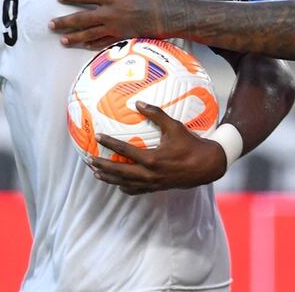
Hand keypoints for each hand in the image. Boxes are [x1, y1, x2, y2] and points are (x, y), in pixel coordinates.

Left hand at [51, 0, 179, 48]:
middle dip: (65, 22)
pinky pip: (104, 42)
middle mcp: (109, 14)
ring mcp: (115, 28)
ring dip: (74, 37)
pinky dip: (93, 45)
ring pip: (90, 33)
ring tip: (62, 40)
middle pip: (82, 18)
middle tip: (51, 25)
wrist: (168, 15)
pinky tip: (85, 46)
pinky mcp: (122, 37)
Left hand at [88, 102, 226, 194]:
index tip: (97, 137)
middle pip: (119, 172)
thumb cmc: (191, 144)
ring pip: (125, 184)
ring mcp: (152, 183)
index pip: (125, 151)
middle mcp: (150, 174)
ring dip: (109, 178)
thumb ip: (156, 114)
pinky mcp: (156, 188)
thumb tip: (138, 103)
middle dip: (102, 166)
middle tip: (88, 160)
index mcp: (152, 159)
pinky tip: (117, 183)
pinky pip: (135, 190)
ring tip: (96, 173)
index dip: (110, 143)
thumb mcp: (175, 127)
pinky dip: (124, 187)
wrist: (206, 166)